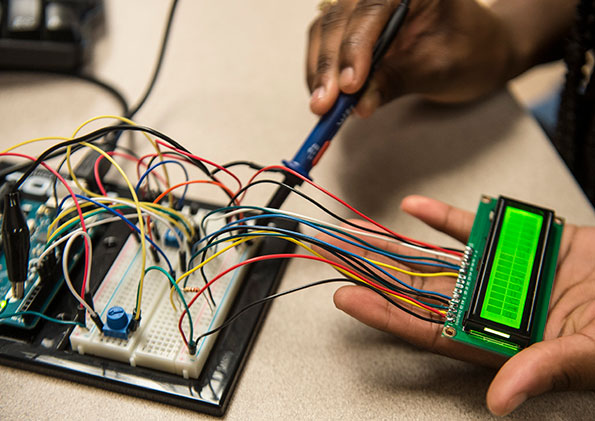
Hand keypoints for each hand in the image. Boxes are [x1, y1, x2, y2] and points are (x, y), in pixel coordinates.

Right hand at [307, 0, 513, 116]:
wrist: (480, 51)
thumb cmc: (472, 52)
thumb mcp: (439, 69)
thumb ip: (396, 82)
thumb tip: (359, 104)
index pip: (372, 9)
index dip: (354, 47)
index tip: (349, 86)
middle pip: (340, 18)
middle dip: (329, 64)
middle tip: (325, 104)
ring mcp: (366, 6)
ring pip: (325, 31)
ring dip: (320, 70)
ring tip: (322, 106)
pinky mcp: (356, 26)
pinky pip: (328, 44)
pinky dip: (323, 72)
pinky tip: (326, 95)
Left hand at [321, 195, 594, 414]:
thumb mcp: (590, 353)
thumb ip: (543, 368)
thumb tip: (501, 398)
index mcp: (500, 339)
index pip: (427, 329)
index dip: (384, 313)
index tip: (348, 297)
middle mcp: (493, 306)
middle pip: (421, 293)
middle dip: (378, 276)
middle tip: (340, 260)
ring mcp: (503, 273)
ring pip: (438, 259)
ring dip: (399, 246)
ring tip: (362, 234)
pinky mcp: (522, 243)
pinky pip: (475, 228)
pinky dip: (445, 217)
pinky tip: (415, 208)